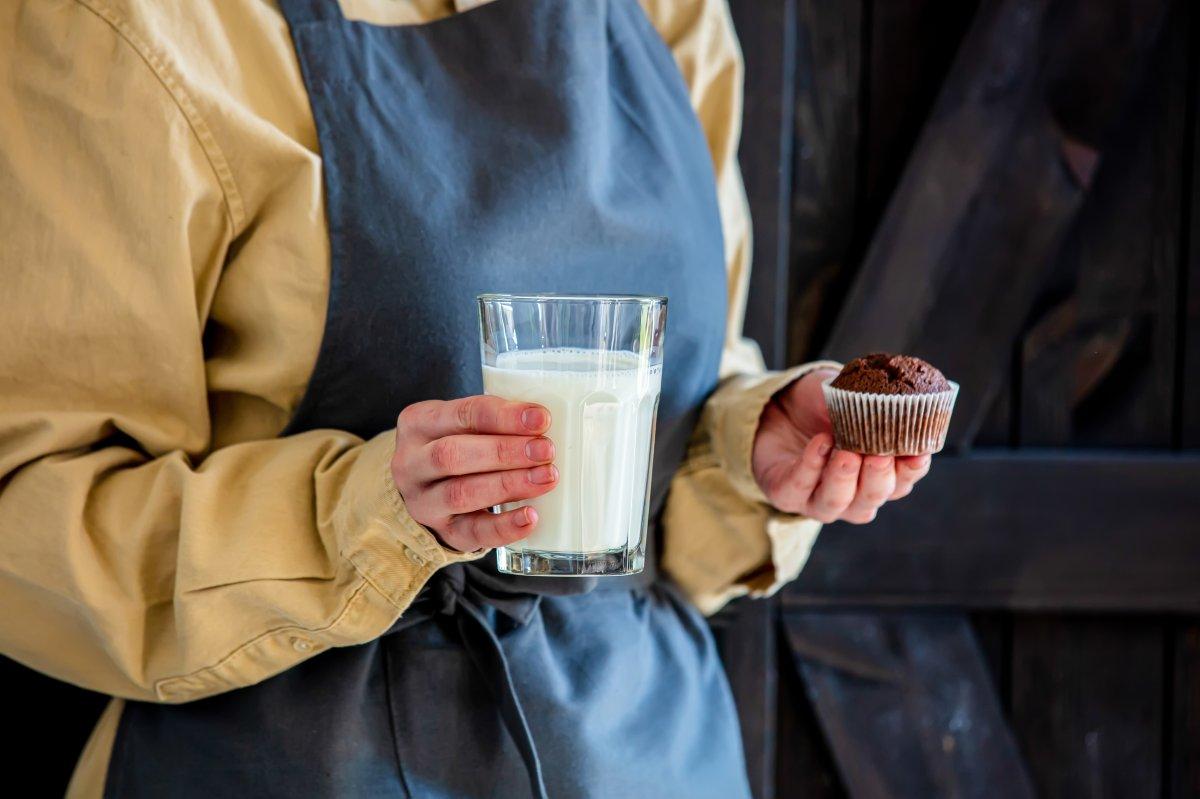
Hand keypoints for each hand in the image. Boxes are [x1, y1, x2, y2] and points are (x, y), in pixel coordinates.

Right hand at [391, 396, 558, 551]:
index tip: (541, 419)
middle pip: (453, 455)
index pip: (462, 414)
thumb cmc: (457, 447)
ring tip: (546, 477)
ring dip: (509, 484)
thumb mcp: (462, 424)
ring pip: (461, 494)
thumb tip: (542, 424)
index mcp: (418, 424)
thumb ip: (494, 423)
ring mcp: (423, 502)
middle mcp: (411, 464)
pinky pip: (473, 533)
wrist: (428, 489)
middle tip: (545, 450)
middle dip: (505, 452)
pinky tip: (530, 517)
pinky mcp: (442, 532)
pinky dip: (504, 527)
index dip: (504, 417)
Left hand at [752, 368, 931, 523]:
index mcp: (875, 474)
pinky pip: (798, 489)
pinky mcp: (785, 494)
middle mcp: (851, 495)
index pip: (902, 481)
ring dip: (844, 479)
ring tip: (847, 453)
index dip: (911, 470)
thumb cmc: (820, 404)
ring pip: (836, 503)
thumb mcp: (848, 393)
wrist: (775, 405)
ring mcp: (817, 498)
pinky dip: (811, 467)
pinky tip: (820, 443)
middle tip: (880, 455)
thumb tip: (896, 395)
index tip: (919, 452)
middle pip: (872, 498)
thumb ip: (871, 398)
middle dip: (878, 478)